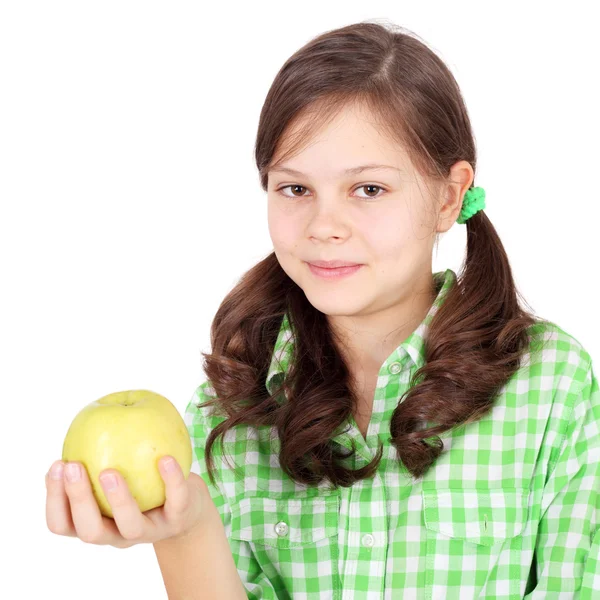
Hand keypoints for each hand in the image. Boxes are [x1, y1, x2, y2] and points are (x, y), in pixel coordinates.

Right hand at [45, 457, 206, 548]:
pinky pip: (175, 501)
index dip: (54, 499)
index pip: (62, 524)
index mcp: (97, 523)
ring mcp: (149, 530)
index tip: (57, 464)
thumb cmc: (142, 482)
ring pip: (129, 526)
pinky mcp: (178, 519)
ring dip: (117, 499)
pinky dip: (171, 481)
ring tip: (109, 471)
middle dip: (77, 499)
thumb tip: (77, 430)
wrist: (188, 504)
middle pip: (90, 531)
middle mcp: (118, 534)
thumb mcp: (117, 471)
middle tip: (74, 466)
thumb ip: (97, 458)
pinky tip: (165, 458)